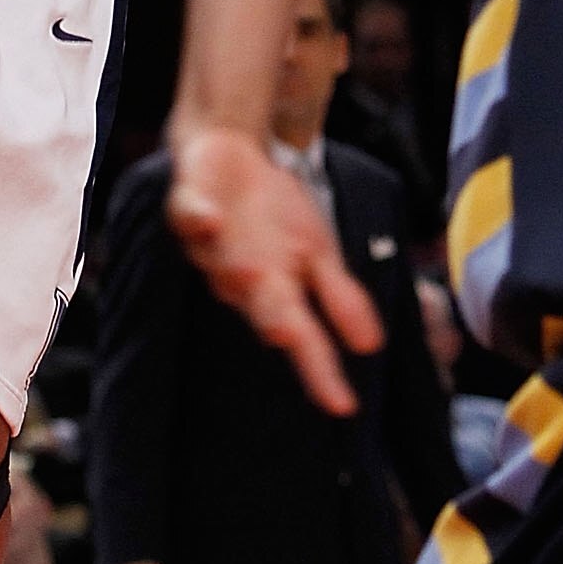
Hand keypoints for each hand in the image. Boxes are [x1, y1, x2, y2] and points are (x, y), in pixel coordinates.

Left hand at [168, 124, 381, 415]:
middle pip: (260, 305)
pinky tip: (209, 221)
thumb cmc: (274, 216)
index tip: (343, 407)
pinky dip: (198, 218)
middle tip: (287, 339)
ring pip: (219, 263)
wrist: (232, 156)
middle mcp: (243, 276)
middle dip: (273, 320)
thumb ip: (340, 300)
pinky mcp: (189, 206)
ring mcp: (212, 242)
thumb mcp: (317, 255)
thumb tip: (373, 346)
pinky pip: (189, 214)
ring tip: (250, 278)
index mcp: (279, 292)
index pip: (305, 339)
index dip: (322, 372)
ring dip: (232, 273)